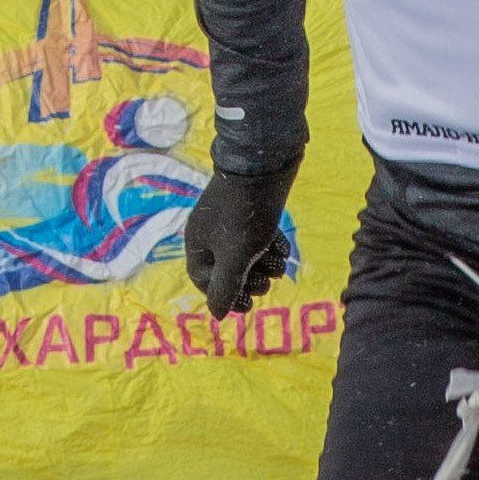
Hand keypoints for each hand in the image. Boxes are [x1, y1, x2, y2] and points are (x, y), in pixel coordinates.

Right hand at [181, 163, 293, 316]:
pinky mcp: (249, 210)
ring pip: (245, 255)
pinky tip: (281, 245)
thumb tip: (217, 315)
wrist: (264, 164)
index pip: (205, 283)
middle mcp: (209, 233)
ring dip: (264, 265)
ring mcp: (229, 221)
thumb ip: (226, 288)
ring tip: (278, 263)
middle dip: (250, 281)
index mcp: (197, 244)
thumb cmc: (246, 215)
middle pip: (228, 271)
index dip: (227, 297)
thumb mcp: (236, 258)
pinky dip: (269, 245)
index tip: (249, 306)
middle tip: (267, 282)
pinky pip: (256, 238)